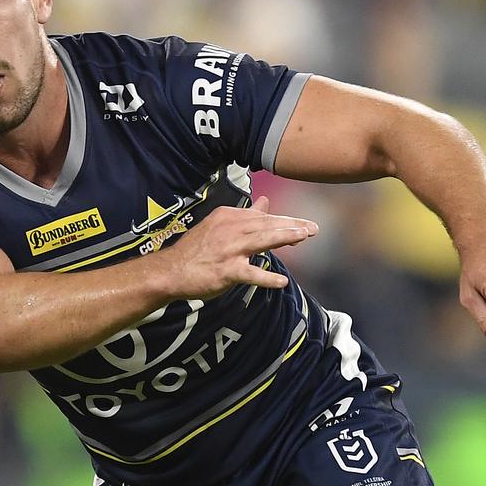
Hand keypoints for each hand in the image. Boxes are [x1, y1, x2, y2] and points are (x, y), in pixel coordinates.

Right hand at [163, 196, 316, 298]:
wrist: (171, 271)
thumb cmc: (197, 250)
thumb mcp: (220, 225)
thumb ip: (245, 215)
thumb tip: (265, 203)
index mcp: (229, 216)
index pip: (262, 217)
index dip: (284, 221)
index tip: (303, 225)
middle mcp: (230, 229)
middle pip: (266, 225)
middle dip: (292, 225)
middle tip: (314, 228)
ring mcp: (228, 250)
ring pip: (262, 241)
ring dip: (284, 238)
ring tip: (304, 237)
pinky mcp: (226, 271)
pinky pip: (250, 274)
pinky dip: (267, 278)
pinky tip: (281, 282)